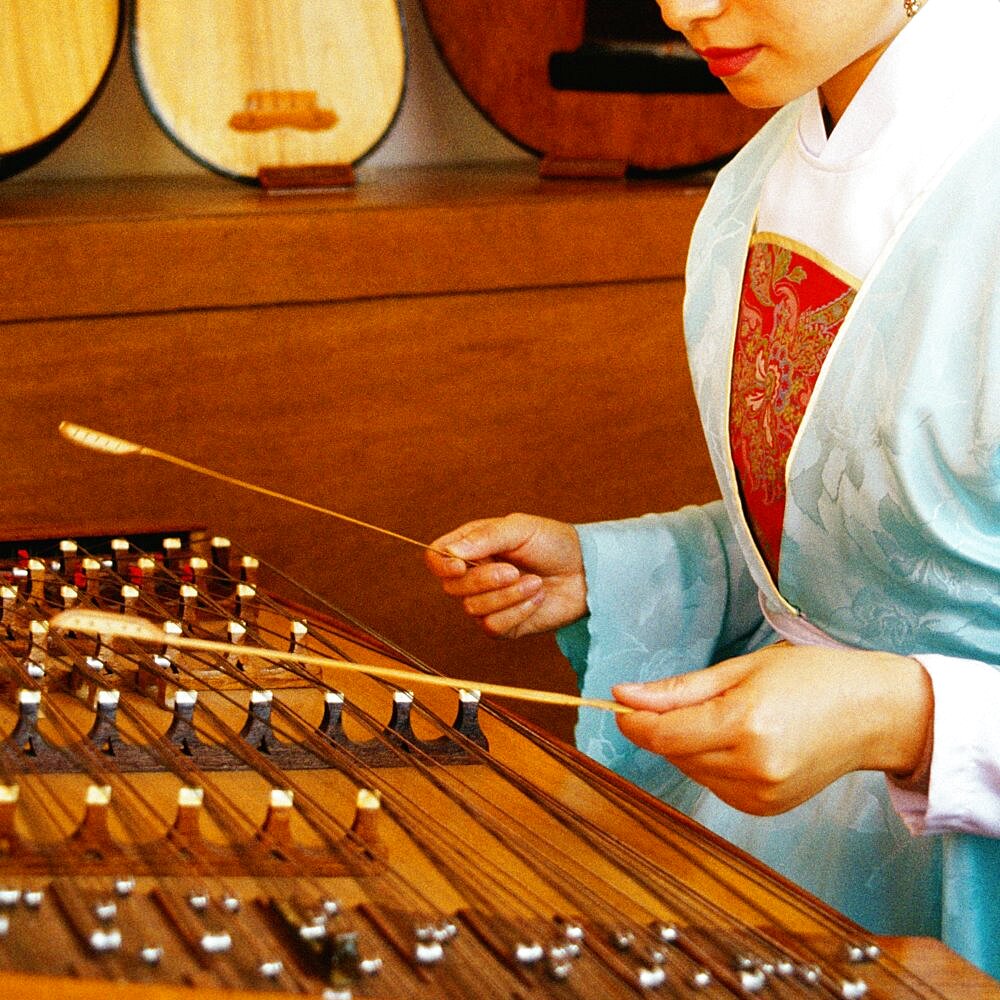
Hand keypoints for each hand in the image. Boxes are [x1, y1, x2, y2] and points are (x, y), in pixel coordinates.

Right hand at [425, 514, 585, 637]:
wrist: (587, 571)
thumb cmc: (554, 543)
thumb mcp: (520, 528)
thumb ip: (485, 537)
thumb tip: (452, 552)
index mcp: (472, 547)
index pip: (436, 557)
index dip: (442, 564)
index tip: (460, 565)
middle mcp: (474, 575)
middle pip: (452, 587)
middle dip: (484, 581)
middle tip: (515, 570)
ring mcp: (487, 602)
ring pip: (473, 609)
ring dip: (508, 596)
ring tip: (534, 582)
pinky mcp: (504, 625)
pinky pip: (493, 627)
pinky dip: (517, 612)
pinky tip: (536, 598)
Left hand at [613, 643, 932, 814]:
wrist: (874, 714)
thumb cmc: (812, 678)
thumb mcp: (741, 668)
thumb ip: (679, 689)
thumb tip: (623, 695)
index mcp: (745, 725)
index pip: (663, 735)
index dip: (634, 722)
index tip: (621, 704)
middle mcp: (752, 767)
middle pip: (673, 754)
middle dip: (663, 728)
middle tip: (689, 699)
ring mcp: (761, 795)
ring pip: (691, 771)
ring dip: (689, 746)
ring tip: (730, 716)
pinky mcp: (766, 809)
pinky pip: (714, 786)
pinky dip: (712, 764)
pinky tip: (741, 742)